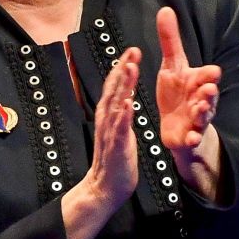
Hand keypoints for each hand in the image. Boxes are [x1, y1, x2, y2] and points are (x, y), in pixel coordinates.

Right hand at [62, 47, 140, 238]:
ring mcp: (110, 133)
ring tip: (130, 67)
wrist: (105, 188)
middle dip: (122, 69)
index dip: (122, 69)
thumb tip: (125, 98)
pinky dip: (123, 116)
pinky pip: (119, 129)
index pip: (115, 88)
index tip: (131, 51)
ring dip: (122, 86)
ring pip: (115, 105)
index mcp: (109, 117)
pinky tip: (128, 103)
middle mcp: (106, 121)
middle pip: (113, 90)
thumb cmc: (115, 161)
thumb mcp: (118, 132)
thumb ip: (120, 115)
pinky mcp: (116, 147)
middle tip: (132, 50)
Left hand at [156, 7, 223, 199]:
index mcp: (198, 81)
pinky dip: (193, 137)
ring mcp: (198, 118)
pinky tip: (190, 138)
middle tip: (208, 90)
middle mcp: (202, 99)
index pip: (208, 75)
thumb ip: (170, 40)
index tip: (210, 73)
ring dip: (203, 112)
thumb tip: (165, 9)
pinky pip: (194, 137)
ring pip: (204, 115)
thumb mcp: (171, 66)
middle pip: (210, 95)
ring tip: (200, 110)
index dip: (208, 75)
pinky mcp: (189, 135)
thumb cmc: (177, 92)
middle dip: (210, 93)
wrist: (176, 125)